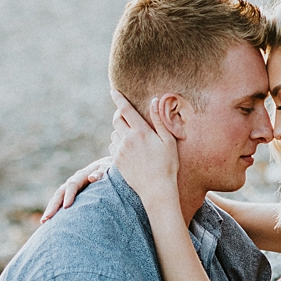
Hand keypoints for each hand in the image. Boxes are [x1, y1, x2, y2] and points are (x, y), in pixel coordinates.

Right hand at [41, 155, 112, 222]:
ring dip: (50, 209)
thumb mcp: (106, 169)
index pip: (72, 185)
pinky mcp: (69, 196)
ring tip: (43, 222)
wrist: (104, 168)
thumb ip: (100, 173)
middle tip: (48, 218)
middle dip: (53, 205)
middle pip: (60, 193)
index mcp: (81, 176)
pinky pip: (59, 203)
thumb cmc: (108, 170)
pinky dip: (54, 211)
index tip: (66, 207)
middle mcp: (72, 182)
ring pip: (56, 198)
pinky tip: (48, 222)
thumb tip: (92, 178)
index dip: (69, 195)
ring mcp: (69, 189)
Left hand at [110, 91, 179, 212]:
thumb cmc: (167, 164)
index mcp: (141, 131)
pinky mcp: (117, 161)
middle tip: (127, 115)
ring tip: (133, 137)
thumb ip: (159, 120)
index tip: (113, 91)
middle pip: (116, 119)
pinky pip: (113, 146)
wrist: (156, 189)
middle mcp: (127, 139)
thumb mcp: (168, 141)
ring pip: (114, 133)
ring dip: (120, 130)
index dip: (118, 98)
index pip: (126, 109)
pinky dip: (118, 143)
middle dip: (120, 114)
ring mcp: (120, 151)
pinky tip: (129, 149)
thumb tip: (154, 100)